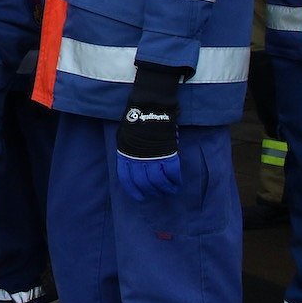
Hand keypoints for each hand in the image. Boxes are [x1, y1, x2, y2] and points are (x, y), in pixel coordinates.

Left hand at [115, 64, 182, 201]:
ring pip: (159, 182)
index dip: (133, 191)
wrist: (150, 105)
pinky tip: (177, 183)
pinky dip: (176, 180)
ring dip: (165, 189)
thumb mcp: (123, 135)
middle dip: (151, 192)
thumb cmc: (136, 117)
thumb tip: (132, 164)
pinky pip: (173, 173)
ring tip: (169, 192)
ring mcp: (153, 156)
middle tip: (157, 195)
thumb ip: (127, 151)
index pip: (127, 179)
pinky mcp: (168, 153)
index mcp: (125, 154)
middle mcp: (138, 159)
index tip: (140, 197)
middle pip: (144, 183)